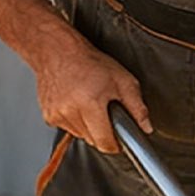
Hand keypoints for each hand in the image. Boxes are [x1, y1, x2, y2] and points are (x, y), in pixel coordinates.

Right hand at [34, 40, 150, 153]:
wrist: (58, 51)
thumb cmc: (89, 62)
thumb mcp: (123, 80)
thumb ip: (137, 107)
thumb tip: (146, 127)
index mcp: (89, 103)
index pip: (104, 143)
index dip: (116, 145)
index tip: (120, 140)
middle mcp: (70, 111)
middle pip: (93, 141)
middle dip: (103, 132)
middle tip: (105, 112)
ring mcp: (56, 114)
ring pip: (81, 136)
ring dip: (89, 127)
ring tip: (90, 104)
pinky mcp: (48, 116)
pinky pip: (68, 129)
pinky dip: (75, 122)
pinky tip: (77, 104)